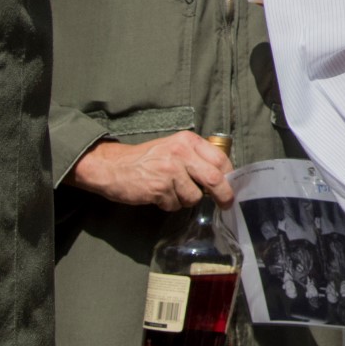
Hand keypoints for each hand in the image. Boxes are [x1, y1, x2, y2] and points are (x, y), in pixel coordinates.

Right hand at [65, 132, 234, 208]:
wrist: (112, 166)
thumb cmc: (147, 159)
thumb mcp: (174, 147)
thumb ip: (196, 157)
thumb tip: (222, 178)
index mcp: (188, 141)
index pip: (220, 159)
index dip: (229, 176)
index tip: (231, 186)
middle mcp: (181, 153)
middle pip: (214, 179)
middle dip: (224, 195)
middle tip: (226, 204)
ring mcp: (170, 171)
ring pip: (195, 196)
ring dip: (186, 200)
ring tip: (171, 191)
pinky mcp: (158, 188)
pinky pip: (176, 204)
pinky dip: (170, 205)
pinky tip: (158, 195)